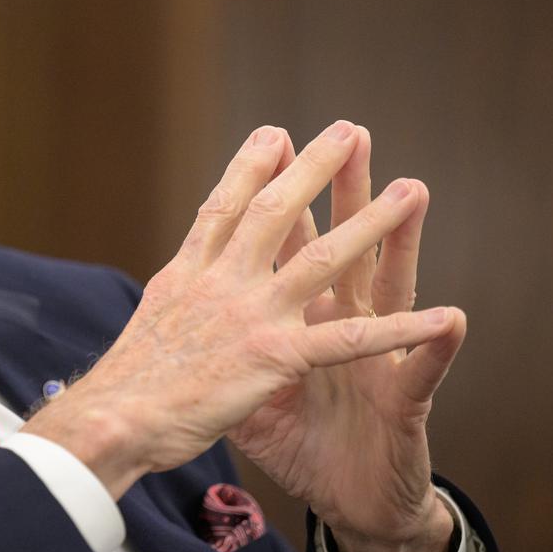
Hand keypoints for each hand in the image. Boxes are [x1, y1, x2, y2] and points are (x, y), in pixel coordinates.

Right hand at [22, 121, 464, 551]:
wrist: (111, 420)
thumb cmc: (123, 384)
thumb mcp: (146, 322)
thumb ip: (175, 294)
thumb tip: (178, 278)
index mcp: (187, 274)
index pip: (223, 208)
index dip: (249, 168)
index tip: (273, 134)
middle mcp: (219, 282)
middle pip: (274, 212)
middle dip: (314, 169)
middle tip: (349, 131)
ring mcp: (248, 314)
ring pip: (320, 258)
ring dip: (369, 222)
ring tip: (409, 189)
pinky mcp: (272, 356)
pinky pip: (348, 339)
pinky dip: (399, 329)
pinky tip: (441, 317)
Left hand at [234, 126, 460, 551]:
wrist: (350, 503)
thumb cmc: (306, 446)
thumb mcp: (252, 398)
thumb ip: (227, 354)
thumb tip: (185, 321)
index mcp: (298, 321)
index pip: (287, 248)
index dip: (278, 198)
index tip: (269, 142)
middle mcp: (339, 327)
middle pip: (339, 248)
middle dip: (341, 193)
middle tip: (347, 135)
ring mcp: (375, 360)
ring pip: (388, 292)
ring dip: (400, 243)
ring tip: (412, 194)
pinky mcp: (403, 406)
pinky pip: (418, 374)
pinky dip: (430, 347)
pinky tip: (451, 318)